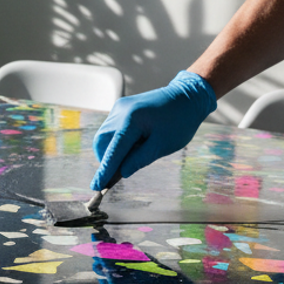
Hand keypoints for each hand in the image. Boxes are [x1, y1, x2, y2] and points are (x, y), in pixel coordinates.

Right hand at [90, 71, 216, 190]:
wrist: (187, 96)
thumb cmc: (179, 121)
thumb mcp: (162, 145)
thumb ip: (139, 159)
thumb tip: (122, 172)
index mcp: (132, 120)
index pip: (113, 150)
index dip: (105, 170)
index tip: (96, 186)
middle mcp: (120, 111)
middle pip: (101, 142)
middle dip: (106, 159)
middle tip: (119, 172)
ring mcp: (119, 108)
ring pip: (104, 136)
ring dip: (112, 150)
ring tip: (133, 154)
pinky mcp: (121, 108)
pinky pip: (112, 129)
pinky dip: (117, 141)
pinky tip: (134, 144)